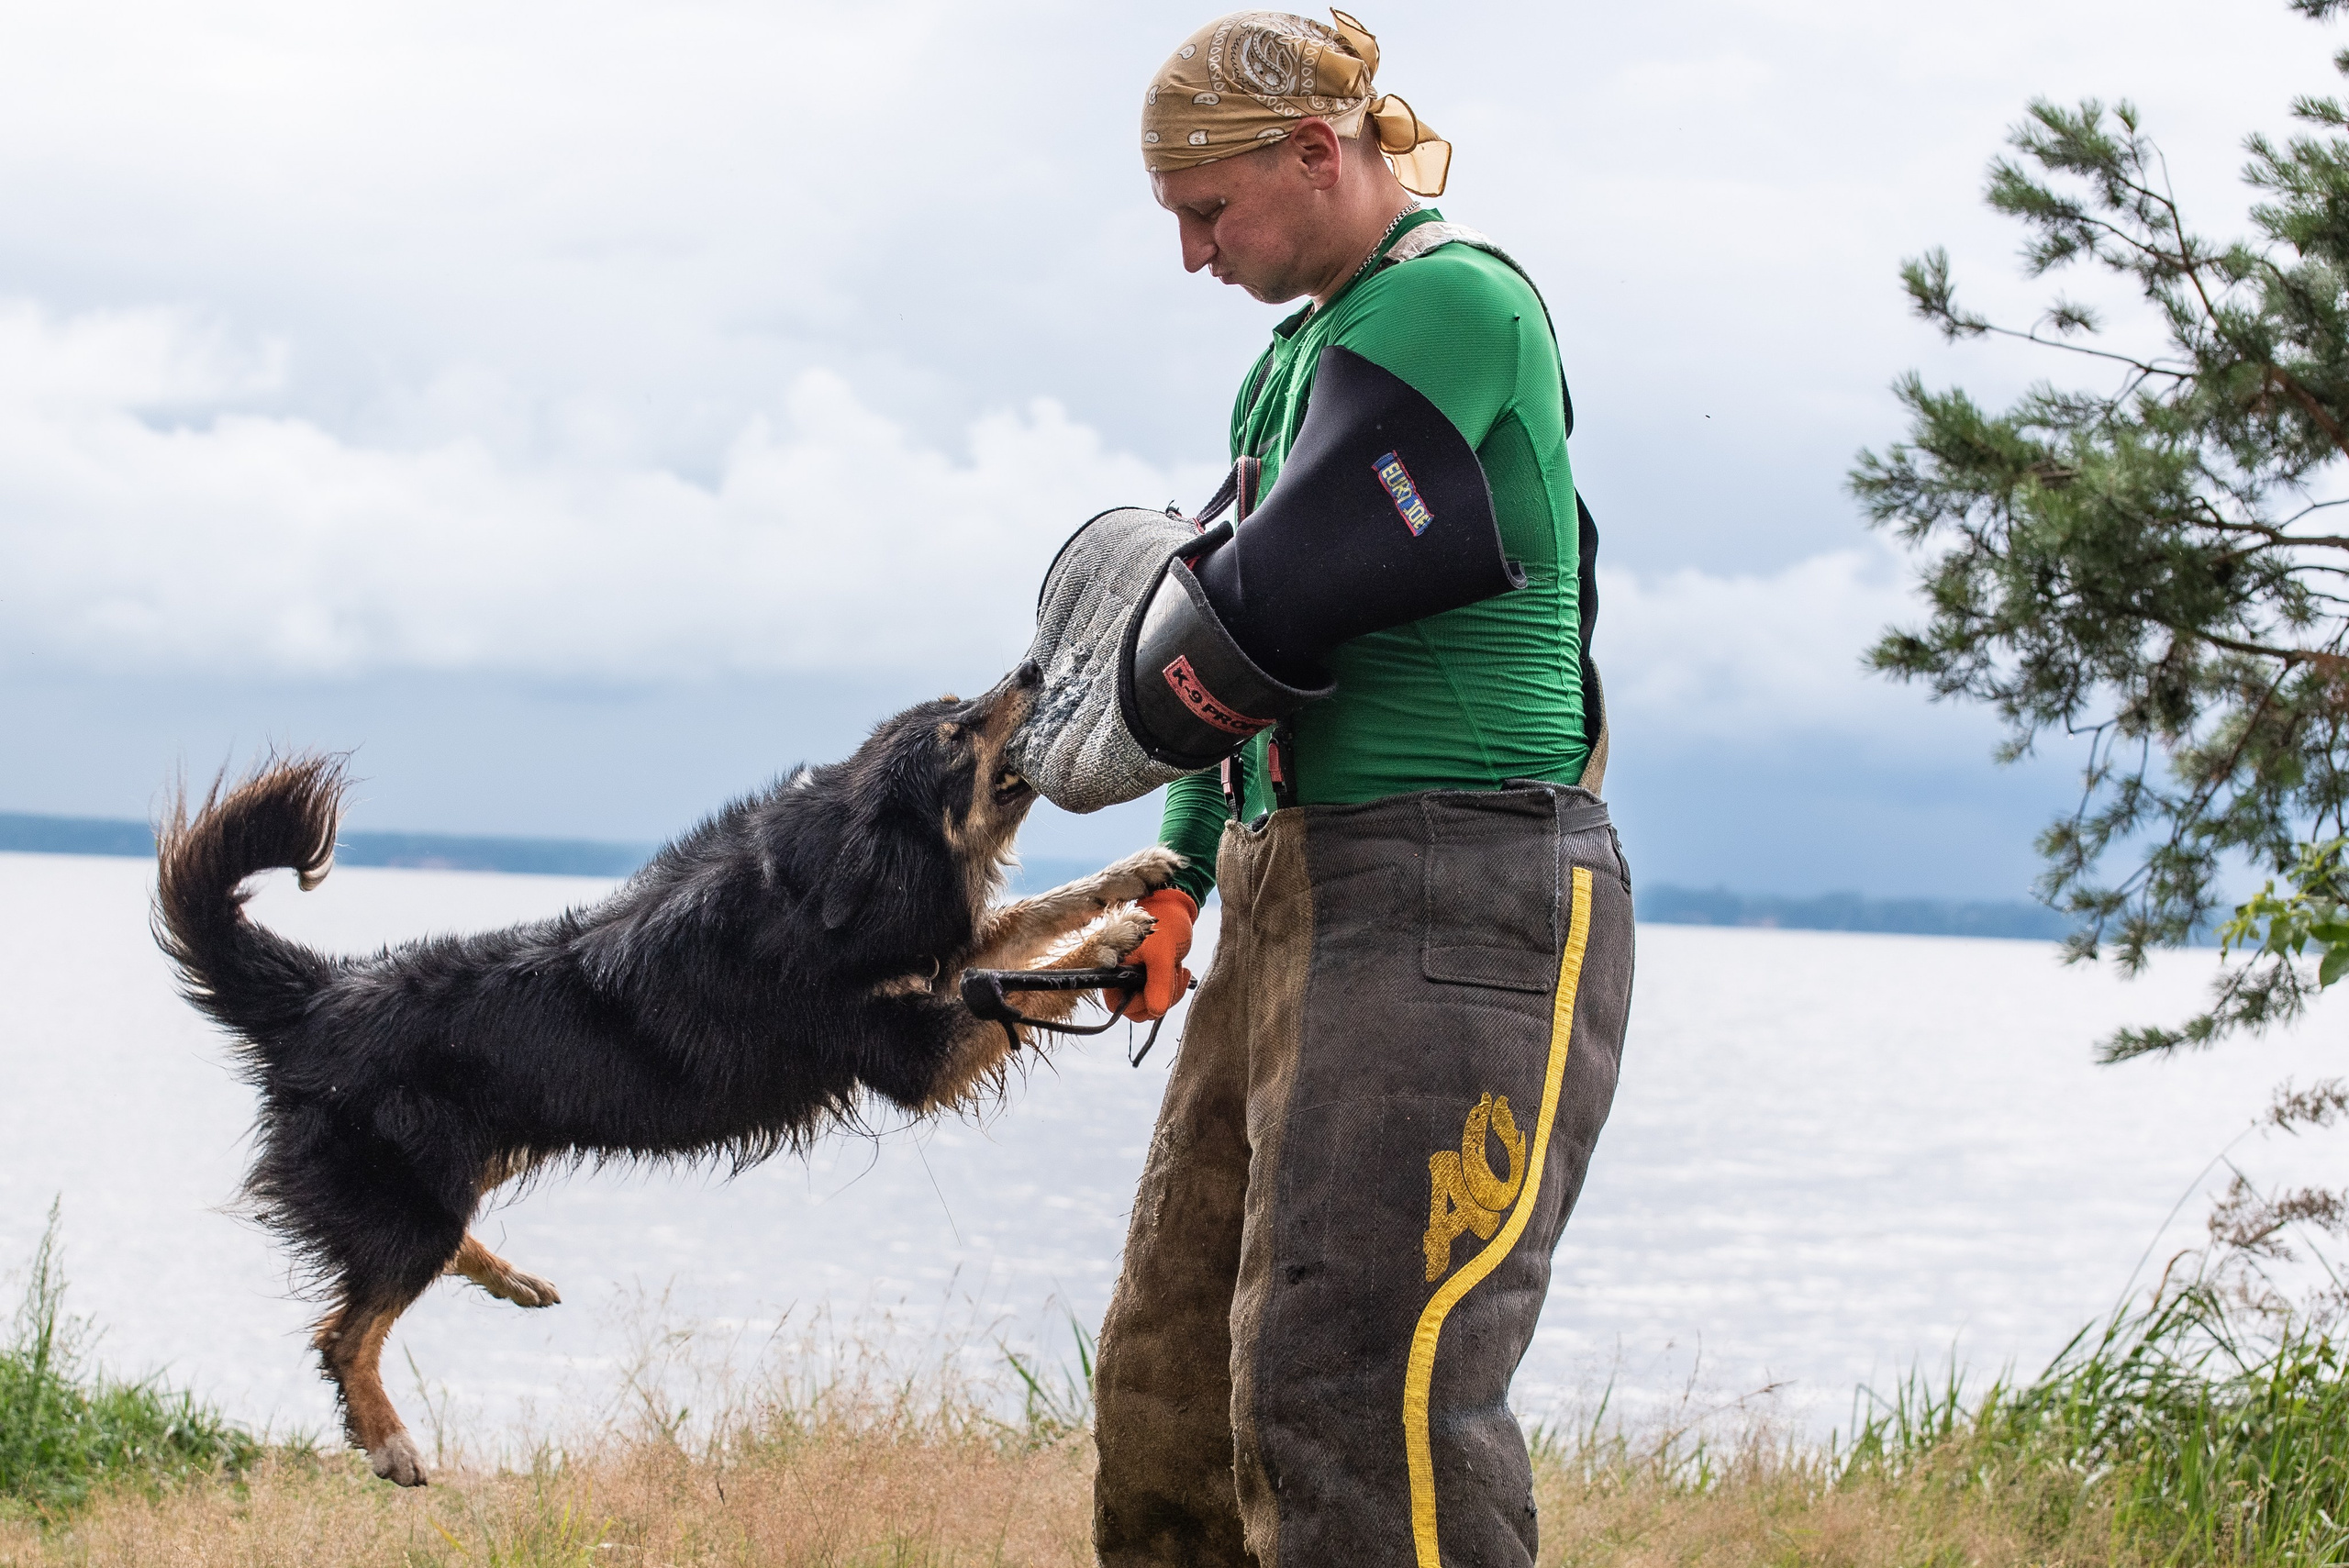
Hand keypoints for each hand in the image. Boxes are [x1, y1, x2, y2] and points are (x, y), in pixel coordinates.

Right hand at [1116, 888, 1196, 1020]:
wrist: (1176, 911)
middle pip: (1136, 1010)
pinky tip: (1180, 971)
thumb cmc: (1166, 925)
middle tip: (1173, 976)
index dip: (1139, 1004)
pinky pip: (1161, 998)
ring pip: (1151, 1006)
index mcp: (1115, 970)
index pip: (1118, 1004)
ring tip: (1177, 969)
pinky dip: (1174, 990)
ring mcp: (1137, 980)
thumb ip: (1159, 983)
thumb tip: (1156, 1011)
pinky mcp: (1150, 980)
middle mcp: (1122, 977)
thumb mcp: (1163, 954)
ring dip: (1170, 993)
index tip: (1158, 988)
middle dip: (1160, 999)